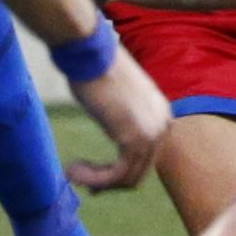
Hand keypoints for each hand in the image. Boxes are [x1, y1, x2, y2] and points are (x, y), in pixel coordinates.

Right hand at [61, 41, 171, 193]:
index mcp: (162, 115)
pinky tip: (73, 170)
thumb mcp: (118, 99)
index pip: (147, 159)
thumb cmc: (94, 69)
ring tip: (73, 172)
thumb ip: (123, 122)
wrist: (90, 53)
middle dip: (109, 181)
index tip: (93, 175)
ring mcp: (151, 133)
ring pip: (127, 178)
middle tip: (81, 178)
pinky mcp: (134, 139)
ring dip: (97, 181)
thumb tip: (114, 144)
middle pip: (140, 172)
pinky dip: (94, 179)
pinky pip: (115, 175)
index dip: (119, 173)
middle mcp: (163, 126)